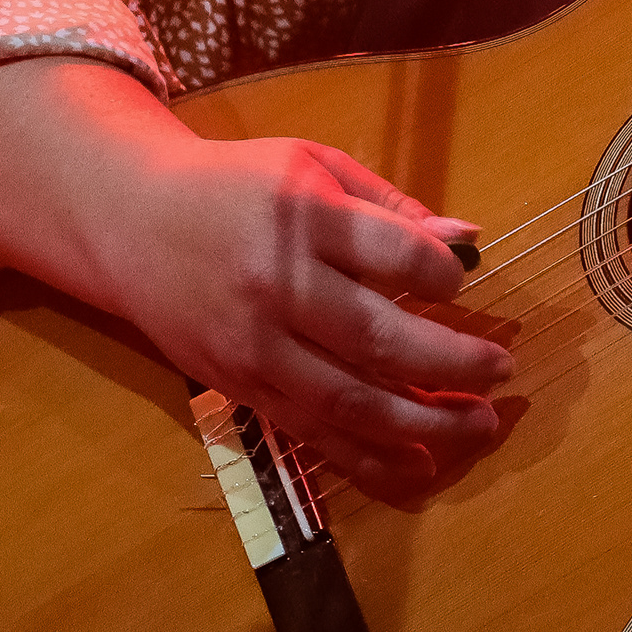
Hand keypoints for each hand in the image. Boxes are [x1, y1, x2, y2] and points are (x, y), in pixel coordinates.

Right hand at [106, 134, 515, 507]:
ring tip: (480, 426)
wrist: (130, 221)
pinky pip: (312, 434)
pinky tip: (418, 466)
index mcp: (303, 217)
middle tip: (501, 372)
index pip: (396, 255)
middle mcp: (278, 286)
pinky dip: (369, 458)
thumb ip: (389, 204)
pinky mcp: (240, 387)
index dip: (446, 275)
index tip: (463, 282)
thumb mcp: (312, 165)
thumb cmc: (236, 186)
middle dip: (453, 364)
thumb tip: (468, 238)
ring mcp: (256, 346)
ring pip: (350, 401)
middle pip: (379, 340)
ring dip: (425, 424)